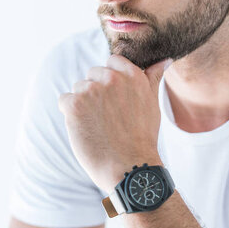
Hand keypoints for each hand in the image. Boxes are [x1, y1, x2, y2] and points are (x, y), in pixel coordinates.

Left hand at [57, 54, 171, 191]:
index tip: (115, 100)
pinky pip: (64, 100)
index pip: (112, 61)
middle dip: (97, 93)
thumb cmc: (141, 138)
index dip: (111, 81)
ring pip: (78, 88)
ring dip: (83, 104)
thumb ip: (153, 78)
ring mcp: (91, 90)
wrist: (128, 167)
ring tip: (99, 125)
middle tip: (109, 118)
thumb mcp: (152, 104)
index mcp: (132, 75)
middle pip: (92, 74)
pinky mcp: (74, 104)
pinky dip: (71, 114)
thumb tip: (164, 59)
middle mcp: (112, 79)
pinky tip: (86, 129)